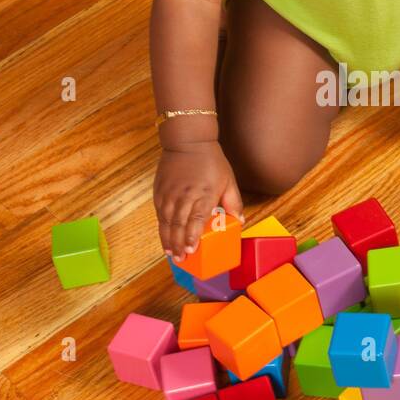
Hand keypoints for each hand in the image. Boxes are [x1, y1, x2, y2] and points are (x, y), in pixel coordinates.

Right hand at [154, 141, 243, 259]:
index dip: (192, 236)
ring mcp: (170, 194)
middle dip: (179, 244)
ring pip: (166, 222)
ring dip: (168, 240)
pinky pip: (159, 214)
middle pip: (179, 225)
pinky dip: (162, 228)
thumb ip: (233, 202)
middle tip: (181, 260)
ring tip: (171, 254)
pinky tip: (165, 238)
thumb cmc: (210, 161)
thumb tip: (240, 221)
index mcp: (204, 193)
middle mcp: (184, 195)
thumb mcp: (228, 180)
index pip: (196, 219)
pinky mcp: (160, 192)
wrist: (187, 140)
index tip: (191, 250)